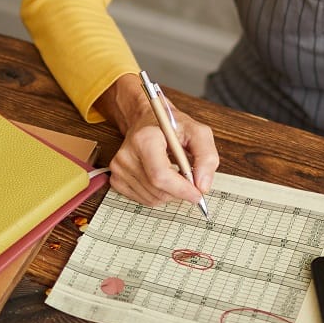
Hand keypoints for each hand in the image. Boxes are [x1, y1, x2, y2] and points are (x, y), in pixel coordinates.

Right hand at [96, 72, 218, 207]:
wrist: (147, 122)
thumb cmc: (171, 126)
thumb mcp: (197, 133)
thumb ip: (207, 157)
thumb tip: (203, 185)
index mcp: (144, 139)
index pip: (160, 175)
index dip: (182, 189)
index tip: (198, 193)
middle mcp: (127, 154)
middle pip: (158, 190)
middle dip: (179, 191)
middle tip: (190, 180)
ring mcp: (119, 168)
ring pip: (153, 199)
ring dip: (170, 193)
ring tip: (174, 174)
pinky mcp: (116, 179)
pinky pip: (144, 200)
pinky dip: (158, 195)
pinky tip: (162, 178)